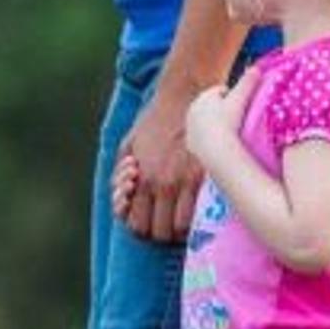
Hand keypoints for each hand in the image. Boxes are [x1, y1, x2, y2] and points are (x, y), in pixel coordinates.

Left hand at [118, 86, 211, 243]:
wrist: (186, 94)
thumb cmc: (156, 120)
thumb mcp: (129, 144)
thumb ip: (122, 174)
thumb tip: (122, 197)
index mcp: (141, 179)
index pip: (137, 227)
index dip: (142, 227)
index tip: (150, 217)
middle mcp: (162, 184)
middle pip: (158, 234)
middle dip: (160, 231)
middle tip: (166, 217)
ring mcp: (186, 182)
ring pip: (181, 230)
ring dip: (181, 227)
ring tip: (184, 212)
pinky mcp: (207, 176)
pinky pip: (203, 213)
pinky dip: (200, 216)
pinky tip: (198, 204)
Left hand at [181, 73, 254, 170]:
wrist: (215, 150)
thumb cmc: (229, 121)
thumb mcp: (240, 100)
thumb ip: (248, 82)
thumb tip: (257, 67)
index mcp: (204, 96)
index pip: (221, 91)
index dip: (234, 97)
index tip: (242, 106)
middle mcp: (192, 109)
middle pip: (212, 106)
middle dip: (223, 110)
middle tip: (237, 119)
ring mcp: (190, 127)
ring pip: (206, 122)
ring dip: (215, 124)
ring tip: (230, 132)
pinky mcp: (190, 142)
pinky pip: (202, 138)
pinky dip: (209, 138)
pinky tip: (219, 143)